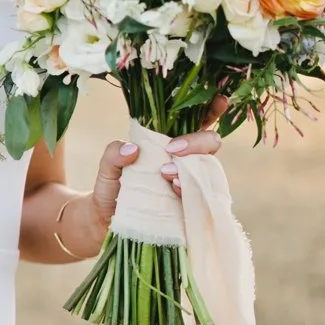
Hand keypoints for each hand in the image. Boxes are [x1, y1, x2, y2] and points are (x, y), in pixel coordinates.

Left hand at [89, 94, 228, 232]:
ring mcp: (191, 184)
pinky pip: (203, 195)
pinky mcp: (191, 207)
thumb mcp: (106, 169)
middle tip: (172, 149)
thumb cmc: (112, 190)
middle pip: (210, 143)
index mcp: (168, 144)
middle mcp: (185, 162)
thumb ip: (113, 154)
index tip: (218, 100)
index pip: (196, 122)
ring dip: (191, 166)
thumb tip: (132, 149)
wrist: (107, 224)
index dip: (211, 109)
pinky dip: (190, 189)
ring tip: (164, 173)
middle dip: (198, 141)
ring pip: (209, 168)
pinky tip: (174, 189)